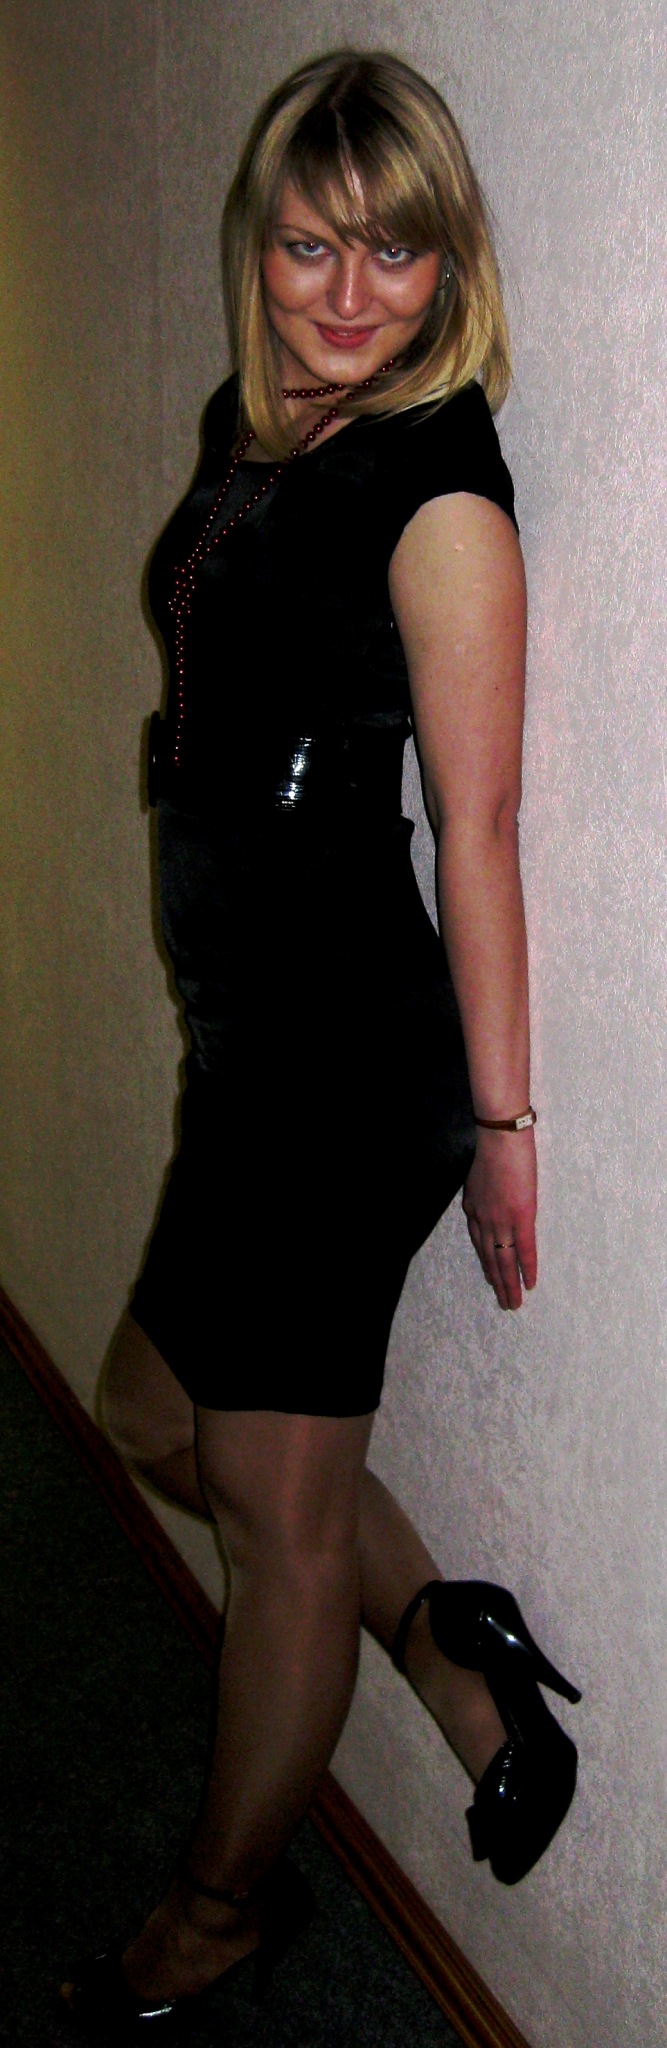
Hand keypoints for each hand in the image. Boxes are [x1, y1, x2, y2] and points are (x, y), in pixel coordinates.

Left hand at [462, 1127, 536, 1309]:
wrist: (501, 1136)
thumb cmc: (495, 1146)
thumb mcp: (480, 1173)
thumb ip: (484, 1191)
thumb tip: (492, 1197)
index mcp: (473, 1208)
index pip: (479, 1242)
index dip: (486, 1262)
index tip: (491, 1277)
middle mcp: (483, 1219)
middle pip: (488, 1258)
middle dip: (496, 1281)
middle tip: (503, 1301)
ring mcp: (500, 1220)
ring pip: (503, 1261)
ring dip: (508, 1285)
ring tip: (513, 1303)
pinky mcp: (520, 1217)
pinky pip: (523, 1250)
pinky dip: (526, 1269)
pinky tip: (529, 1284)